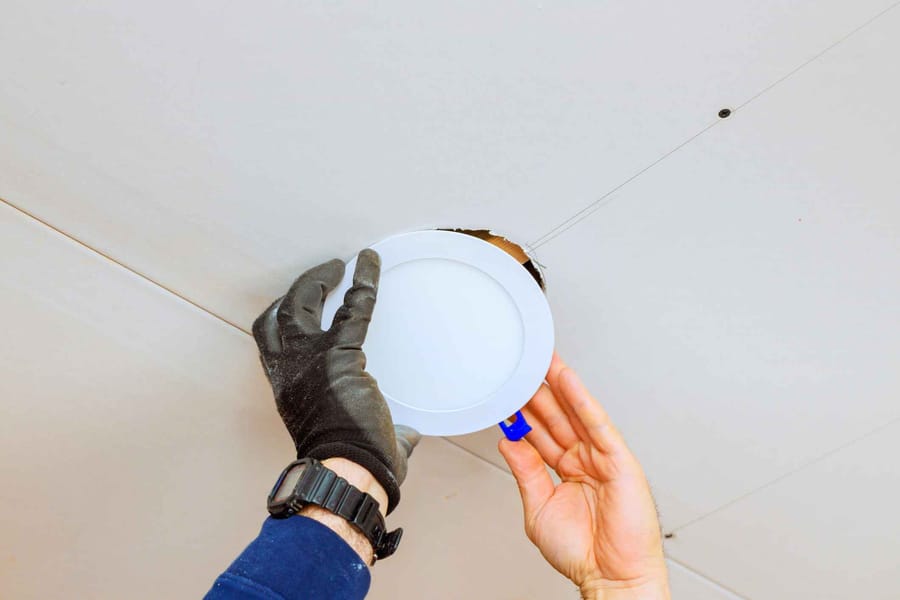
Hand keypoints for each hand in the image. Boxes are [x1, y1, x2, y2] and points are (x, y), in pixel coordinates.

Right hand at [252, 249, 419, 513]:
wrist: (350, 473)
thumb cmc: (352, 467)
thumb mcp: (356, 442)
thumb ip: (383, 431)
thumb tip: (408, 436)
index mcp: (288, 389)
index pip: (271, 340)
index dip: (280, 315)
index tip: (299, 299)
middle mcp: (290, 371)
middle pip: (278, 315)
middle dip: (298, 289)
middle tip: (325, 274)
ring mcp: (310, 361)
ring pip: (301, 303)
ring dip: (318, 279)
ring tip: (339, 266)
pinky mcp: (340, 355)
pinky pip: (353, 308)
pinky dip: (363, 283)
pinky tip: (371, 263)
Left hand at [498, 354, 669, 599]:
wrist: (611, 578)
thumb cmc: (583, 552)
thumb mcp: (538, 507)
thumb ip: (525, 471)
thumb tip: (508, 441)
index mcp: (566, 471)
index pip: (539, 434)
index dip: (522, 413)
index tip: (504, 394)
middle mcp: (583, 460)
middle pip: (555, 417)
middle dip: (536, 392)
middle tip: (518, 367)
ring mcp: (601, 458)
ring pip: (574, 413)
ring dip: (556, 385)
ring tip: (539, 360)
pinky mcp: (618, 459)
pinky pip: (596, 423)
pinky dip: (581, 400)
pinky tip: (566, 379)